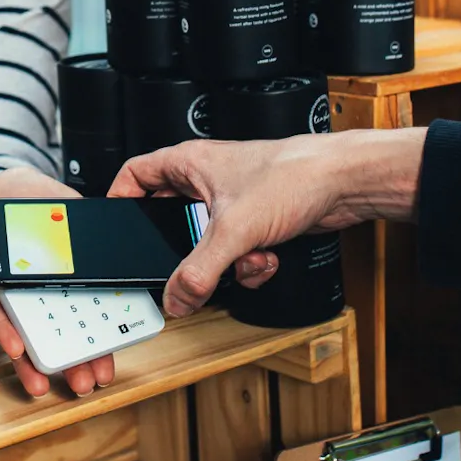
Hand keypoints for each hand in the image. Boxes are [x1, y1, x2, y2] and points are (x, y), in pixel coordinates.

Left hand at [0, 167, 115, 398]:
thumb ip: (78, 218)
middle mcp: (34, 287)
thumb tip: (99, 236)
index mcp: (59, 271)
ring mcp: (8, 288)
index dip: (97, 335)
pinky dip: (3, 327)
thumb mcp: (59, 201)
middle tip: (87, 380)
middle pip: (56, 329)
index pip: (84, 308)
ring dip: (35, 358)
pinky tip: (16, 348)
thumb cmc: (15, 197)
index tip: (109, 358)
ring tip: (50, 381)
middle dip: (73, 359)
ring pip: (23, 328)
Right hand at [110, 130, 424, 318]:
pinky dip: (249, 262)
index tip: (117, 226)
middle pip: (173, 219)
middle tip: (185, 265)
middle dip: (186, 250)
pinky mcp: (257, 220)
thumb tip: (176, 297)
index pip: (135, 174)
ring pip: (207, 242)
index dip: (120, 198)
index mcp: (188, 163)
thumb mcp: (233, 230)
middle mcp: (207, 178)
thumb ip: (199, 269)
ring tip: (244, 258)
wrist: (342, 182)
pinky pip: (236, 251)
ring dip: (224, 262)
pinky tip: (266, 257)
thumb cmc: (293, 174)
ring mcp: (232, 200)